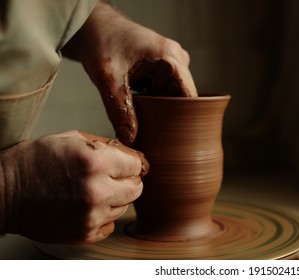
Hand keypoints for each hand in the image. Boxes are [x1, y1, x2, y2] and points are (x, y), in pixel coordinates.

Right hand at [0, 130, 148, 243]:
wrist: (3, 193)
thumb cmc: (34, 162)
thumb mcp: (71, 139)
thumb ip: (106, 146)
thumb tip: (132, 155)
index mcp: (96, 163)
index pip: (137, 165)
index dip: (129, 162)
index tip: (121, 164)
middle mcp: (97, 191)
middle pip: (136, 189)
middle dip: (126, 181)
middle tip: (108, 178)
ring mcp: (91, 216)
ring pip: (124, 207)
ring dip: (114, 199)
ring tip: (89, 191)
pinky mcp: (84, 234)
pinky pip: (110, 225)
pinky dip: (102, 216)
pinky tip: (84, 206)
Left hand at [62, 1, 197, 144]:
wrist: (90, 26)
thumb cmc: (100, 42)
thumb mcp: (108, 79)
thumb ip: (119, 110)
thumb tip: (130, 139)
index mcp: (171, 58)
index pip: (189, 96)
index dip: (184, 117)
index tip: (174, 136)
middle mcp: (175, 59)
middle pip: (181, 97)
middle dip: (167, 114)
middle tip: (152, 132)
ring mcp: (169, 62)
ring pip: (170, 95)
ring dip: (158, 108)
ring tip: (142, 118)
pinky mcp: (160, 67)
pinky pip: (162, 90)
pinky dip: (152, 101)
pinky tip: (140, 108)